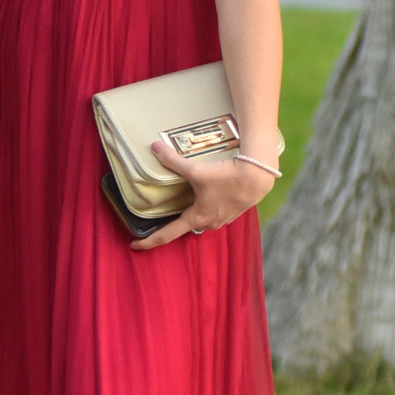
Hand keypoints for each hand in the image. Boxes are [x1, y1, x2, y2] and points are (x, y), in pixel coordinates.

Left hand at [131, 141, 276, 250]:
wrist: (259, 176)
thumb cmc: (227, 177)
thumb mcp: (196, 170)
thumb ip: (173, 161)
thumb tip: (154, 148)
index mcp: (197, 218)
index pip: (167, 234)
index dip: (149, 241)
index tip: (135, 245)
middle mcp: (210, 223)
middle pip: (185, 226)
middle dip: (173, 223)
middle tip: (160, 217)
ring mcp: (223, 219)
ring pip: (201, 219)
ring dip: (193, 212)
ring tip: (185, 201)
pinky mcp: (234, 211)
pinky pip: (215, 212)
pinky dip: (207, 206)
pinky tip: (208, 194)